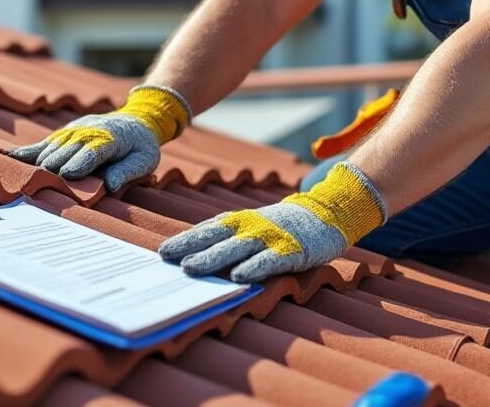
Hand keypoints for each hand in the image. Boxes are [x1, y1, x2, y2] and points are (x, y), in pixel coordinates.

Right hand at [10, 85, 190, 191]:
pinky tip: (11, 157)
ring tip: (24, 177)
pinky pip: (46, 142)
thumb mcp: (145, 160)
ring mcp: (75, 129)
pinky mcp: (66, 132)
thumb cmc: (142, 146)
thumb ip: (127, 171)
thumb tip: (110, 186)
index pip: (93, 150)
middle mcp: (90, 130)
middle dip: (56, 165)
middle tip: (40, 183)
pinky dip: (30, 150)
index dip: (79, 162)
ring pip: (55, 145)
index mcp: (112, 138)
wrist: (138, 120)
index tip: (66, 175)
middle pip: (68, 149)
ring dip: (41, 160)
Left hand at [158, 161, 386, 282]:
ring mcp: (272, 237)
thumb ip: (230, 239)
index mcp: (240, 221)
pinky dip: (254, 268)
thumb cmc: (284, 226)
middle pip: (216, 237)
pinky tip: (239, 277)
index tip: (162, 252)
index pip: (207, 229)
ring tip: (192, 268)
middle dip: (190, 248)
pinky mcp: (292, 250)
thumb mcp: (253, 226)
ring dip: (213, 258)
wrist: (328, 213)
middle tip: (167, 259)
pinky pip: (270, 260)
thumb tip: (194, 256)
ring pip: (237, 248)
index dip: (185, 239)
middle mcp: (252, 227)